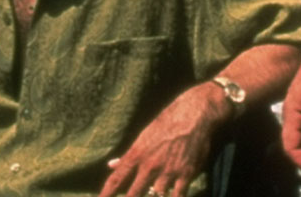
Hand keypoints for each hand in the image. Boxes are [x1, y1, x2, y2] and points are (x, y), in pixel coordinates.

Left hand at [98, 82, 222, 196]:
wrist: (193, 113)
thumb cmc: (167, 121)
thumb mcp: (144, 135)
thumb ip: (128, 155)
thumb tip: (111, 165)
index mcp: (137, 154)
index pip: (116, 179)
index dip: (107, 193)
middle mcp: (150, 165)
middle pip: (133, 193)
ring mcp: (168, 171)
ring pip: (156, 196)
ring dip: (154, 195)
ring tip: (154, 192)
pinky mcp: (186, 174)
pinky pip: (178, 196)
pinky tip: (172, 196)